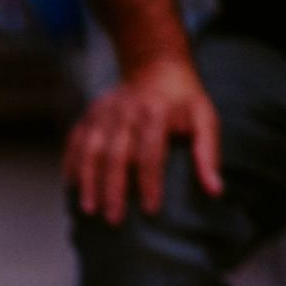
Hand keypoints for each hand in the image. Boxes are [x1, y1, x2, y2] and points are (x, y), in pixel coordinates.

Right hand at [64, 59, 221, 224]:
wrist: (155, 65)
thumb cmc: (183, 101)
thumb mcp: (205, 118)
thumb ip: (208, 153)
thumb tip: (214, 191)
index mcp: (157, 112)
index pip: (150, 152)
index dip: (149, 182)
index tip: (150, 209)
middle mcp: (127, 111)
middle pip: (116, 155)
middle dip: (114, 189)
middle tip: (114, 220)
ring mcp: (104, 112)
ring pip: (91, 150)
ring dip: (89, 181)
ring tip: (89, 209)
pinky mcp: (89, 114)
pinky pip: (75, 140)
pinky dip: (71, 163)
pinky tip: (71, 187)